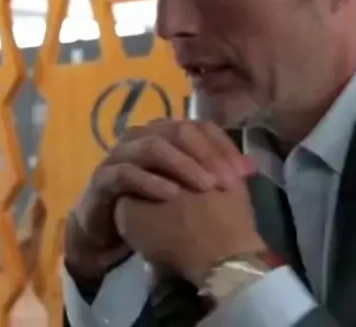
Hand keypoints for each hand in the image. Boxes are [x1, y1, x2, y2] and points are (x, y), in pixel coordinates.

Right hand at [64, 120, 254, 279]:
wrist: (107, 229)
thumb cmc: (154, 205)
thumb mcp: (190, 190)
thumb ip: (217, 174)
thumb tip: (251, 167)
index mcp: (166, 133)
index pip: (201, 127)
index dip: (224, 147)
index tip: (243, 173)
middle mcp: (143, 136)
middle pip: (180, 132)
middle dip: (208, 156)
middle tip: (227, 183)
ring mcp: (121, 153)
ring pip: (155, 147)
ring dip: (183, 166)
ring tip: (205, 187)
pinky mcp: (103, 177)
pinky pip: (127, 173)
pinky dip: (151, 182)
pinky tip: (172, 195)